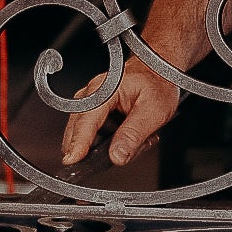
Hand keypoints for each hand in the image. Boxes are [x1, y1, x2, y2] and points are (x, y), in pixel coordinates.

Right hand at [60, 61, 181, 166]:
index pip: (85, 121)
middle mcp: (91, 96)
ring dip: (112, 145)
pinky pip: (96, 136)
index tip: (73, 161)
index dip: (78, 144)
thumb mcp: (153, 110)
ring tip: (138, 137)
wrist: (159, 70)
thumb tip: (116, 156)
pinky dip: (113, 141)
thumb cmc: (158, 82)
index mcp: (103, 90)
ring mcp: (90, 105)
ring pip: (89, 139)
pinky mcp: (95, 114)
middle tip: (133, 147)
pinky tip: (131, 134)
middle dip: (104, 149)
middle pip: (81, 133)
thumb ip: (134, 134)